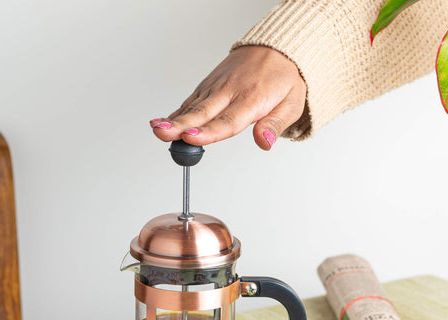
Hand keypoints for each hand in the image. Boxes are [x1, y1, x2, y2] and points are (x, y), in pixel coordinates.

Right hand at [150, 45, 306, 149]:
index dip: (208, 132)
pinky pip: (190, 102)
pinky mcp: (208, 86)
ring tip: (156, 128)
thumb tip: (264, 143)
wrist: (277, 49)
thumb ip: (275, 125)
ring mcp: (216, 87)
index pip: (227, 121)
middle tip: (163, 132)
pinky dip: (175, 112)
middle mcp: (230, 92)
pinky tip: (161, 122)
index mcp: (251, 99)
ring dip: (173, 118)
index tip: (191, 138)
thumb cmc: (282, 79)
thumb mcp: (291, 104)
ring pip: (192, 107)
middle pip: (202, 113)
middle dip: (180, 125)